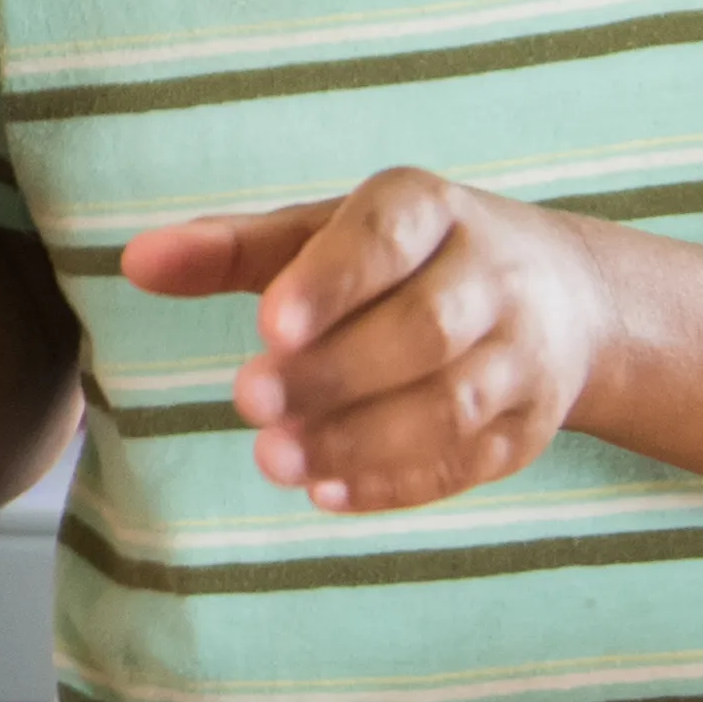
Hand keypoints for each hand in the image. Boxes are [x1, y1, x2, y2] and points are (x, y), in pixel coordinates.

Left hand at [121, 171, 623, 510]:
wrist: (566, 298)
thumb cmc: (406, 258)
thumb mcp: (325, 235)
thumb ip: (232, 249)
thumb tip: (136, 263)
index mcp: (433, 210)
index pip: (388, 238)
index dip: (332, 282)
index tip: (268, 325)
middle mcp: (492, 276)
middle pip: (421, 330)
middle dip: (333, 374)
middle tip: (246, 401)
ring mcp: (522, 356)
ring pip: (449, 404)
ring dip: (360, 439)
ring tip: (273, 459)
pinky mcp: (529, 427)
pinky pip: (469, 462)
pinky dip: (398, 483)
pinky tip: (326, 491)